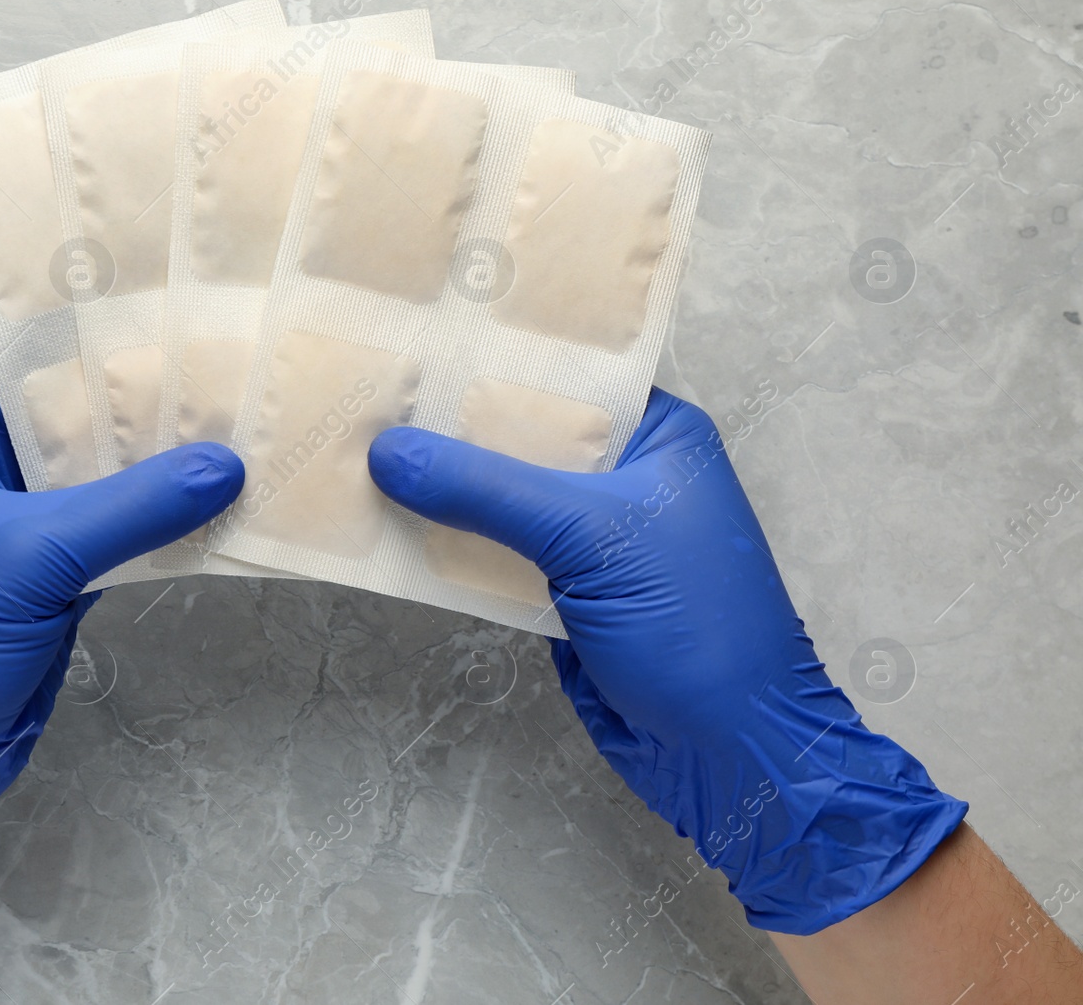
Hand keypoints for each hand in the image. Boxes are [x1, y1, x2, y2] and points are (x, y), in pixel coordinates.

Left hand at [0, 333, 242, 960]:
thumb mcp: (29, 559)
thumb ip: (130, 507)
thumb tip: (225, 465)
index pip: (16, 345)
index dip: (85, 312)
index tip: (166, 284)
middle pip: (72, 402)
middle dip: (144, 381)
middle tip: (229, 344)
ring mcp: (22, 520)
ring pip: (102, 466)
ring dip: (162, 451)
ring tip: (244, 410)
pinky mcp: (55, 571)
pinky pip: (119, 523)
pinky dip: (164, 512)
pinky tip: (224, 495)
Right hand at [368, 388, 965, 933]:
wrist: (731, 753)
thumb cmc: (690, 623)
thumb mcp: (589, 538)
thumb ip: (486, 490)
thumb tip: (386, 450)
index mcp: (659, 437)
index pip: (568, 377)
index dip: (496, 360)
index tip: (415, 336)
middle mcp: (627, 478)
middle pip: (526, 438)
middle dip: (454, 426)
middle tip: (367, 391)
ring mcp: (595, 540)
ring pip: (505, 500)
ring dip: (445, 490)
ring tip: (358, 448)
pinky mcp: (566, 595)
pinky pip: (498, 555)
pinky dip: (453, 547)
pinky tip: (388, 524)